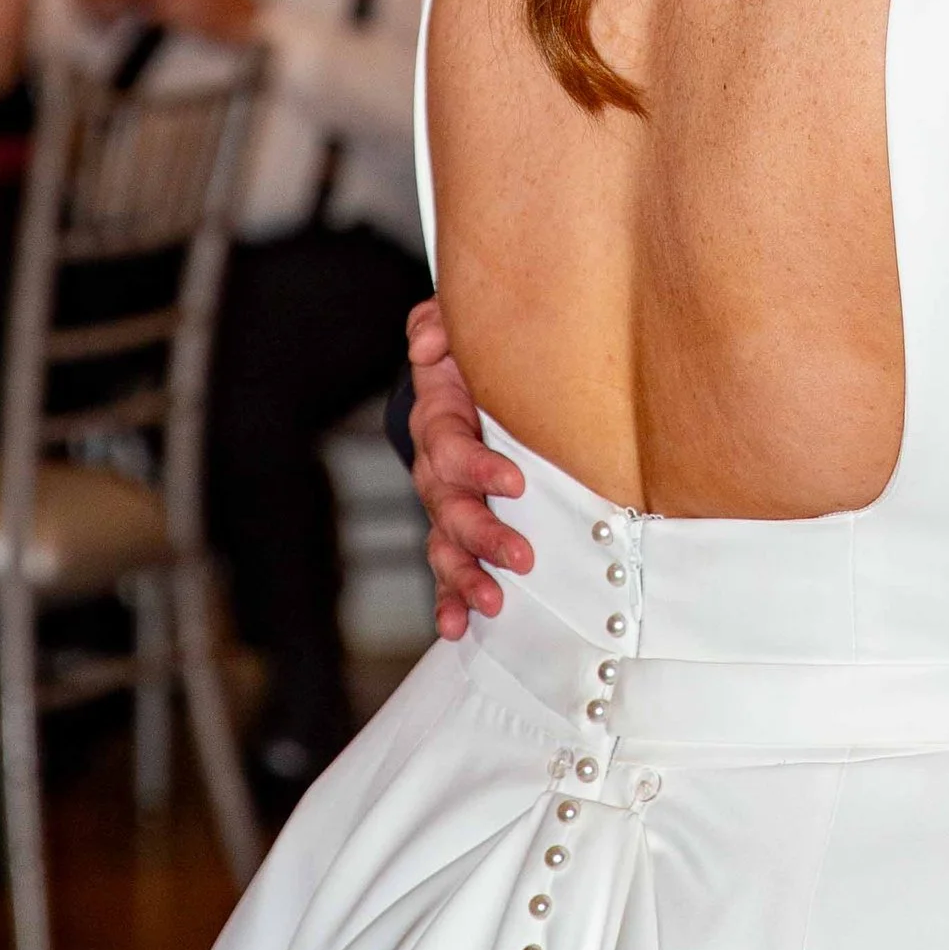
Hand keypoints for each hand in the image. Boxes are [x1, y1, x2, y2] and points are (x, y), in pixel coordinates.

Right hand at [406, 299, 529, 637]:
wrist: (463, 379)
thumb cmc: (470, 357)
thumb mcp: (457, 329)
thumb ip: (439, 324)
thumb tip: (429, 340)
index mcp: (439, 420)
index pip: (451, 449)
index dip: (478, 468)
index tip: (515, 482)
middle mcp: (435, 469)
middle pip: (449, 509)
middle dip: (483, 536)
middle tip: (520, 556)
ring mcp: (443, 503)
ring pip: (445, 545)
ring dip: (466, 576)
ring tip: (492, 601)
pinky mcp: (453, 527)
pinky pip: (444, 568)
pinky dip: (448, 598)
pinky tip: (457, 625)